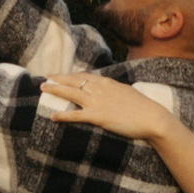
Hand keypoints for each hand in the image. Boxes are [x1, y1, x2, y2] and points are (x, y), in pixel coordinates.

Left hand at [39, 71, 169, 142]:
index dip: (70, 75)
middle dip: (58, 79)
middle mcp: (99, 89)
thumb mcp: (128, 93)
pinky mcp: (97, 116)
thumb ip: (116, 91)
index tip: (61, 75)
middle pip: (74, 80)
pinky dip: (63, 115)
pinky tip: (52, 116)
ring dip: (55, 90)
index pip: (84, 76)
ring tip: (43, 89)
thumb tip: (112, 91)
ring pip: (71, 92)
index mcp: (107, 82)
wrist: (151, 117)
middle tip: (45, 78)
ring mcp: (97, 101)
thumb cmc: (143, 107)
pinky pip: (75, 115)